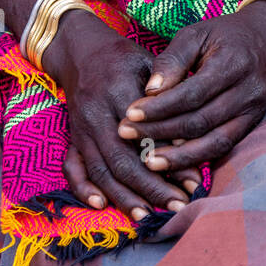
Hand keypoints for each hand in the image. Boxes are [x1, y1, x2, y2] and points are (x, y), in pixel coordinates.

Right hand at [43, 9, 193, 220]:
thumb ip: (167, 93)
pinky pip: (72, 168)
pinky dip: (83, 189)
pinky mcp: (72, 136)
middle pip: (122, 159)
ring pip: (101, 169)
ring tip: (148, 215)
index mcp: (118, 89)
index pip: (145, 133)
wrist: (80, 50)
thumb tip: (189, 135)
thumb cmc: (124, 57)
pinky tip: (101, 205)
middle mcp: (96, 112)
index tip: (193, 180)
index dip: (169, 158)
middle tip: (178, 206)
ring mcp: (80, 127)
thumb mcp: (149, 63)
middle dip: (151, 188)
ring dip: (124, 197)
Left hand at [116, 2, 265, 173]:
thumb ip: (173, 60)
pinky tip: (174, 162)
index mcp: (231, 64)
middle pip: (199, 121)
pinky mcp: (252, 125)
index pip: (191, 94)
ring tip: (147, 161)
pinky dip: (198, 157)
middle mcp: (246, 92)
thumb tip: (150, 90)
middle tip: (126, 134)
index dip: (159, 108)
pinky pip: (224, 147)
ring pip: (213, 142)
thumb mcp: (197, 34)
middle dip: (160, 132)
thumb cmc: (225, 34)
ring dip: (179, 156)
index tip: (130, 113)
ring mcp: (252, 112)